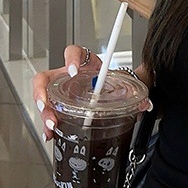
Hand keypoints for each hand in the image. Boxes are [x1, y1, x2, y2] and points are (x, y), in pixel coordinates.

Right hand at [31, 46, 152, 141]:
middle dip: (42, 92)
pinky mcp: (58, 108)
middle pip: (45, 79)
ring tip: (51, 124)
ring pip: (43, 99)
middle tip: (46, 103)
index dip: (70, 59)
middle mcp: (65, 77)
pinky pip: (48, 115)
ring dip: (45, 113)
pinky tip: (51, 134)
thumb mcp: (118, 82)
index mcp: (83, 65)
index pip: (73, 53)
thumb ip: (132, 90)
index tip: (73, 70)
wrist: (108, 91)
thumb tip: (145, 103)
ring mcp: (58, 92)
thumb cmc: (108, 83)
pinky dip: (48, 127)